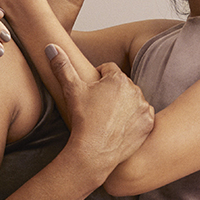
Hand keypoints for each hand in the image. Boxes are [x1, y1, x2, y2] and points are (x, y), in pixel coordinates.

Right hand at [47, 44, 153, 174]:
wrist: (94, 152)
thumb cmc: (83, 120)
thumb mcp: (71, 90)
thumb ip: (63, 66)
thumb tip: (51, 46)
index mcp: (118, 78)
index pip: (109, 69)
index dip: (98, 77)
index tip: (92, 90)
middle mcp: (135, 90)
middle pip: (122, 84)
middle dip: (112, 91)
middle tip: (99, 105)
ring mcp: (144, 107)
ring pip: (133, 99)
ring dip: (124, 104)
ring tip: (109, 117)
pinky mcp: (148, 123)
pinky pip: (142, 115)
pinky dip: (134, 119)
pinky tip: (121, 126)